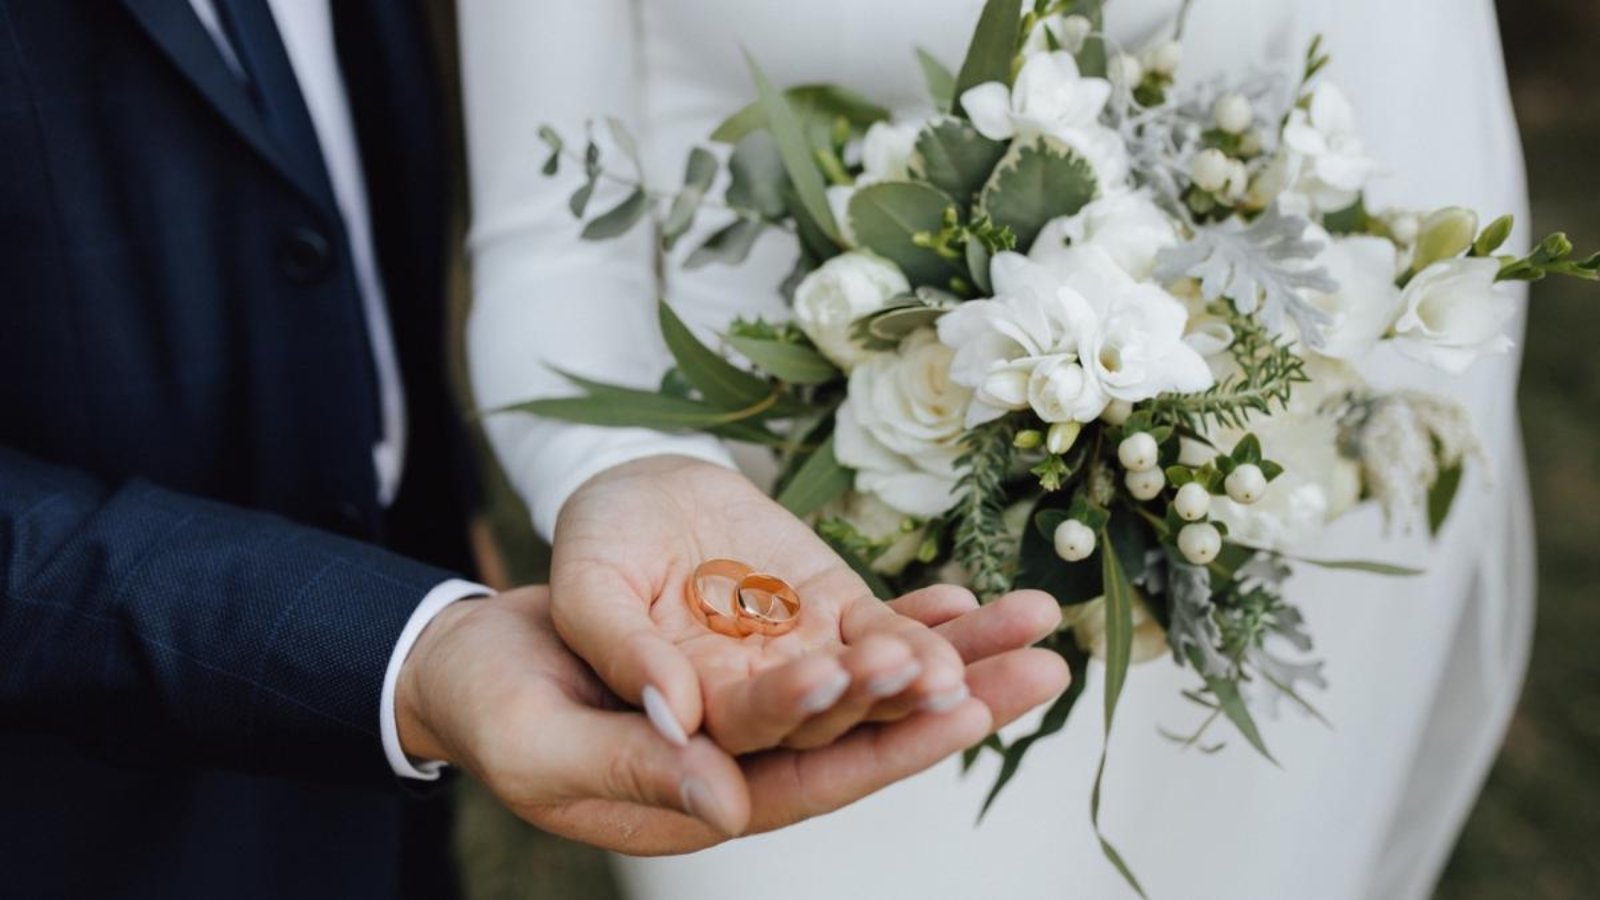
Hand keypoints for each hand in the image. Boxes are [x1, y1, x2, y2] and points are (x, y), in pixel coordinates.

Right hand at [395, 584, 1066, 853]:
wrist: (483, 651)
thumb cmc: (501, 709)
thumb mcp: (549, 746)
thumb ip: (635, 768)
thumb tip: (726, 804)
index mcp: (710, 794)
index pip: (811, 776)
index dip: (879, 744)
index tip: (950, 702)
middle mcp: (757, 750)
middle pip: (871, 729)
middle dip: (956, 697)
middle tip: (1042, 668)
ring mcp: (767, 690)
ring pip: (876, 676)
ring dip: (960, 651)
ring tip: (1040, 620)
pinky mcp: (764, 640)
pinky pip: (847, 630)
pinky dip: (907, 613)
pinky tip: (966, 595)